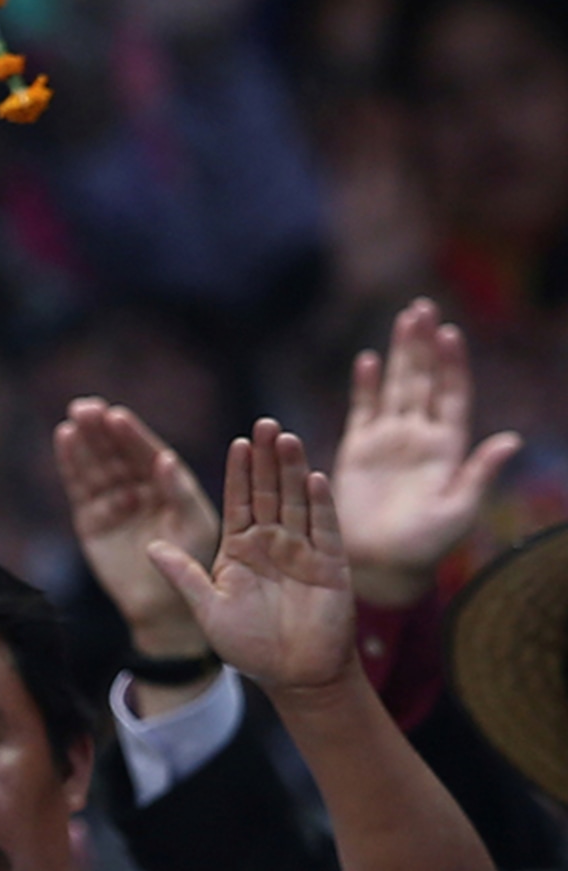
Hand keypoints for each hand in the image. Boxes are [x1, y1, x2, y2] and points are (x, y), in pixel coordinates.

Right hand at [54, 397, 218, 656]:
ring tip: (73, 418)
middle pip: (118, 453)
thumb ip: (181, 495)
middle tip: (87, 408)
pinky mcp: (92, 519)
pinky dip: (70, 462)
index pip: (148, 454)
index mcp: (170, 486)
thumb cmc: (193, 567)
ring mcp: (115, 502)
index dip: (132, 435)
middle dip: (102, 430)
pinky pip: (79, 486)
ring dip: (84, 440)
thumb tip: (164, 459)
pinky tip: (64, 439)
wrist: (166, 610)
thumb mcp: (196, 529)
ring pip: (97, 464)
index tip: (117, 415)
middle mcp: (141, 488)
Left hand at [150, 419, 354, 694]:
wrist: (294, 677)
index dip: (239, 472)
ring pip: (297, 502)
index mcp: (240, 547)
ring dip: (294, 471)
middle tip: (266, 423)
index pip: (238, 500)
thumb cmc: (249, 646)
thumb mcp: (208, 608)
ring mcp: (302, 551)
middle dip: (267, 459)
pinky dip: (322, 504)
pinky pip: (325, 529)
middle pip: (269, 491)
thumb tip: (148, 547)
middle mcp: (271, 542)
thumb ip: (183, 575)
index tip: (237, 443)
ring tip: (288, 438)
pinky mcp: (331, 566)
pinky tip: (316, 478)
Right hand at [334, 298, 519, 605]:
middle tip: (422, 308)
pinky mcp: (358, 449)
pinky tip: (367, 360)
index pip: (452, 395)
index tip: (451, 332)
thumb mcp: (461, 511)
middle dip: (423, 344)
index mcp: (448, 448)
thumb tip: (512, 439)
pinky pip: (363, 409)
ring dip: (399, 353)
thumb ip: (481, 472)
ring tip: (404, 320)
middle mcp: (420, 437)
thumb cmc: (426, 545)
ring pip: (396, 386)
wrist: (382, 563)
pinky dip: (366, 385)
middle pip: (423, 380)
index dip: (452, 364)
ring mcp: (389, 440)